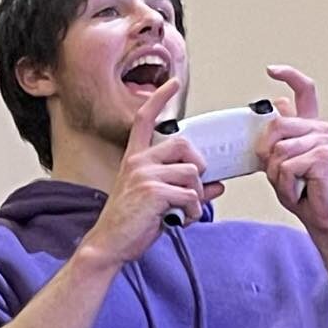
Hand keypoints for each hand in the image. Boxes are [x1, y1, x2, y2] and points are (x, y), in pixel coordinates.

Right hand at [81, 78, 225, 267]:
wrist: (111, 244)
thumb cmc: (131, 224)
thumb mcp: (159, 202)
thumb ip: (186, 189)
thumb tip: (217, 186)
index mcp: (135, 159)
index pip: (144, 120)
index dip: (159, 99)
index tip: (172, 83)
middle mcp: (138, 162)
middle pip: (184, 145)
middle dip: (199, 166)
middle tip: (194, 186)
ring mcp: (144, 174)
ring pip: (192, 174)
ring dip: (196, 197)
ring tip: (184, 212)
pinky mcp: (153, 191)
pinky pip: (190, 195)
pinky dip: (192, 211)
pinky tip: (181, 220)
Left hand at [260, 64, 327, 233]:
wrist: (325, 217)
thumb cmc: (305, 192)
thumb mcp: (281, 163)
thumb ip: (276, 139)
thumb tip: (274, 107)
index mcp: (311, 127)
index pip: (304, 92)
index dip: (288, 76)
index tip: (271, 69)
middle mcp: (320, 129)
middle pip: (275, 126)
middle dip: (267, 154)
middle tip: (281, 174)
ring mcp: (324, 141)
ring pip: (278, 151)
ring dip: (277, 175)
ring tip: (295, 184)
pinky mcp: (323, 156)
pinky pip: (287, 166)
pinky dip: (286, 184)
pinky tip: (301, 189)